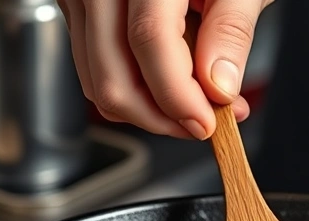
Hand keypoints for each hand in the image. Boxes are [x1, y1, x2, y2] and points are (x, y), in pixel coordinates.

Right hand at [55, 0, 271, 139]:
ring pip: (99, 83)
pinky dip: (134, 88)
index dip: (178, 95)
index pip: (149, 40)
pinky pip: (96, 69)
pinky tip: (170, 82)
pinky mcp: (78, 10)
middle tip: (203, 122)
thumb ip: (231, 30)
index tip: (206, 122)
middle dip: (161, 117)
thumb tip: (219, 87)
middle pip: (113, 77)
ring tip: (194, 103)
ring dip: (148, 109)